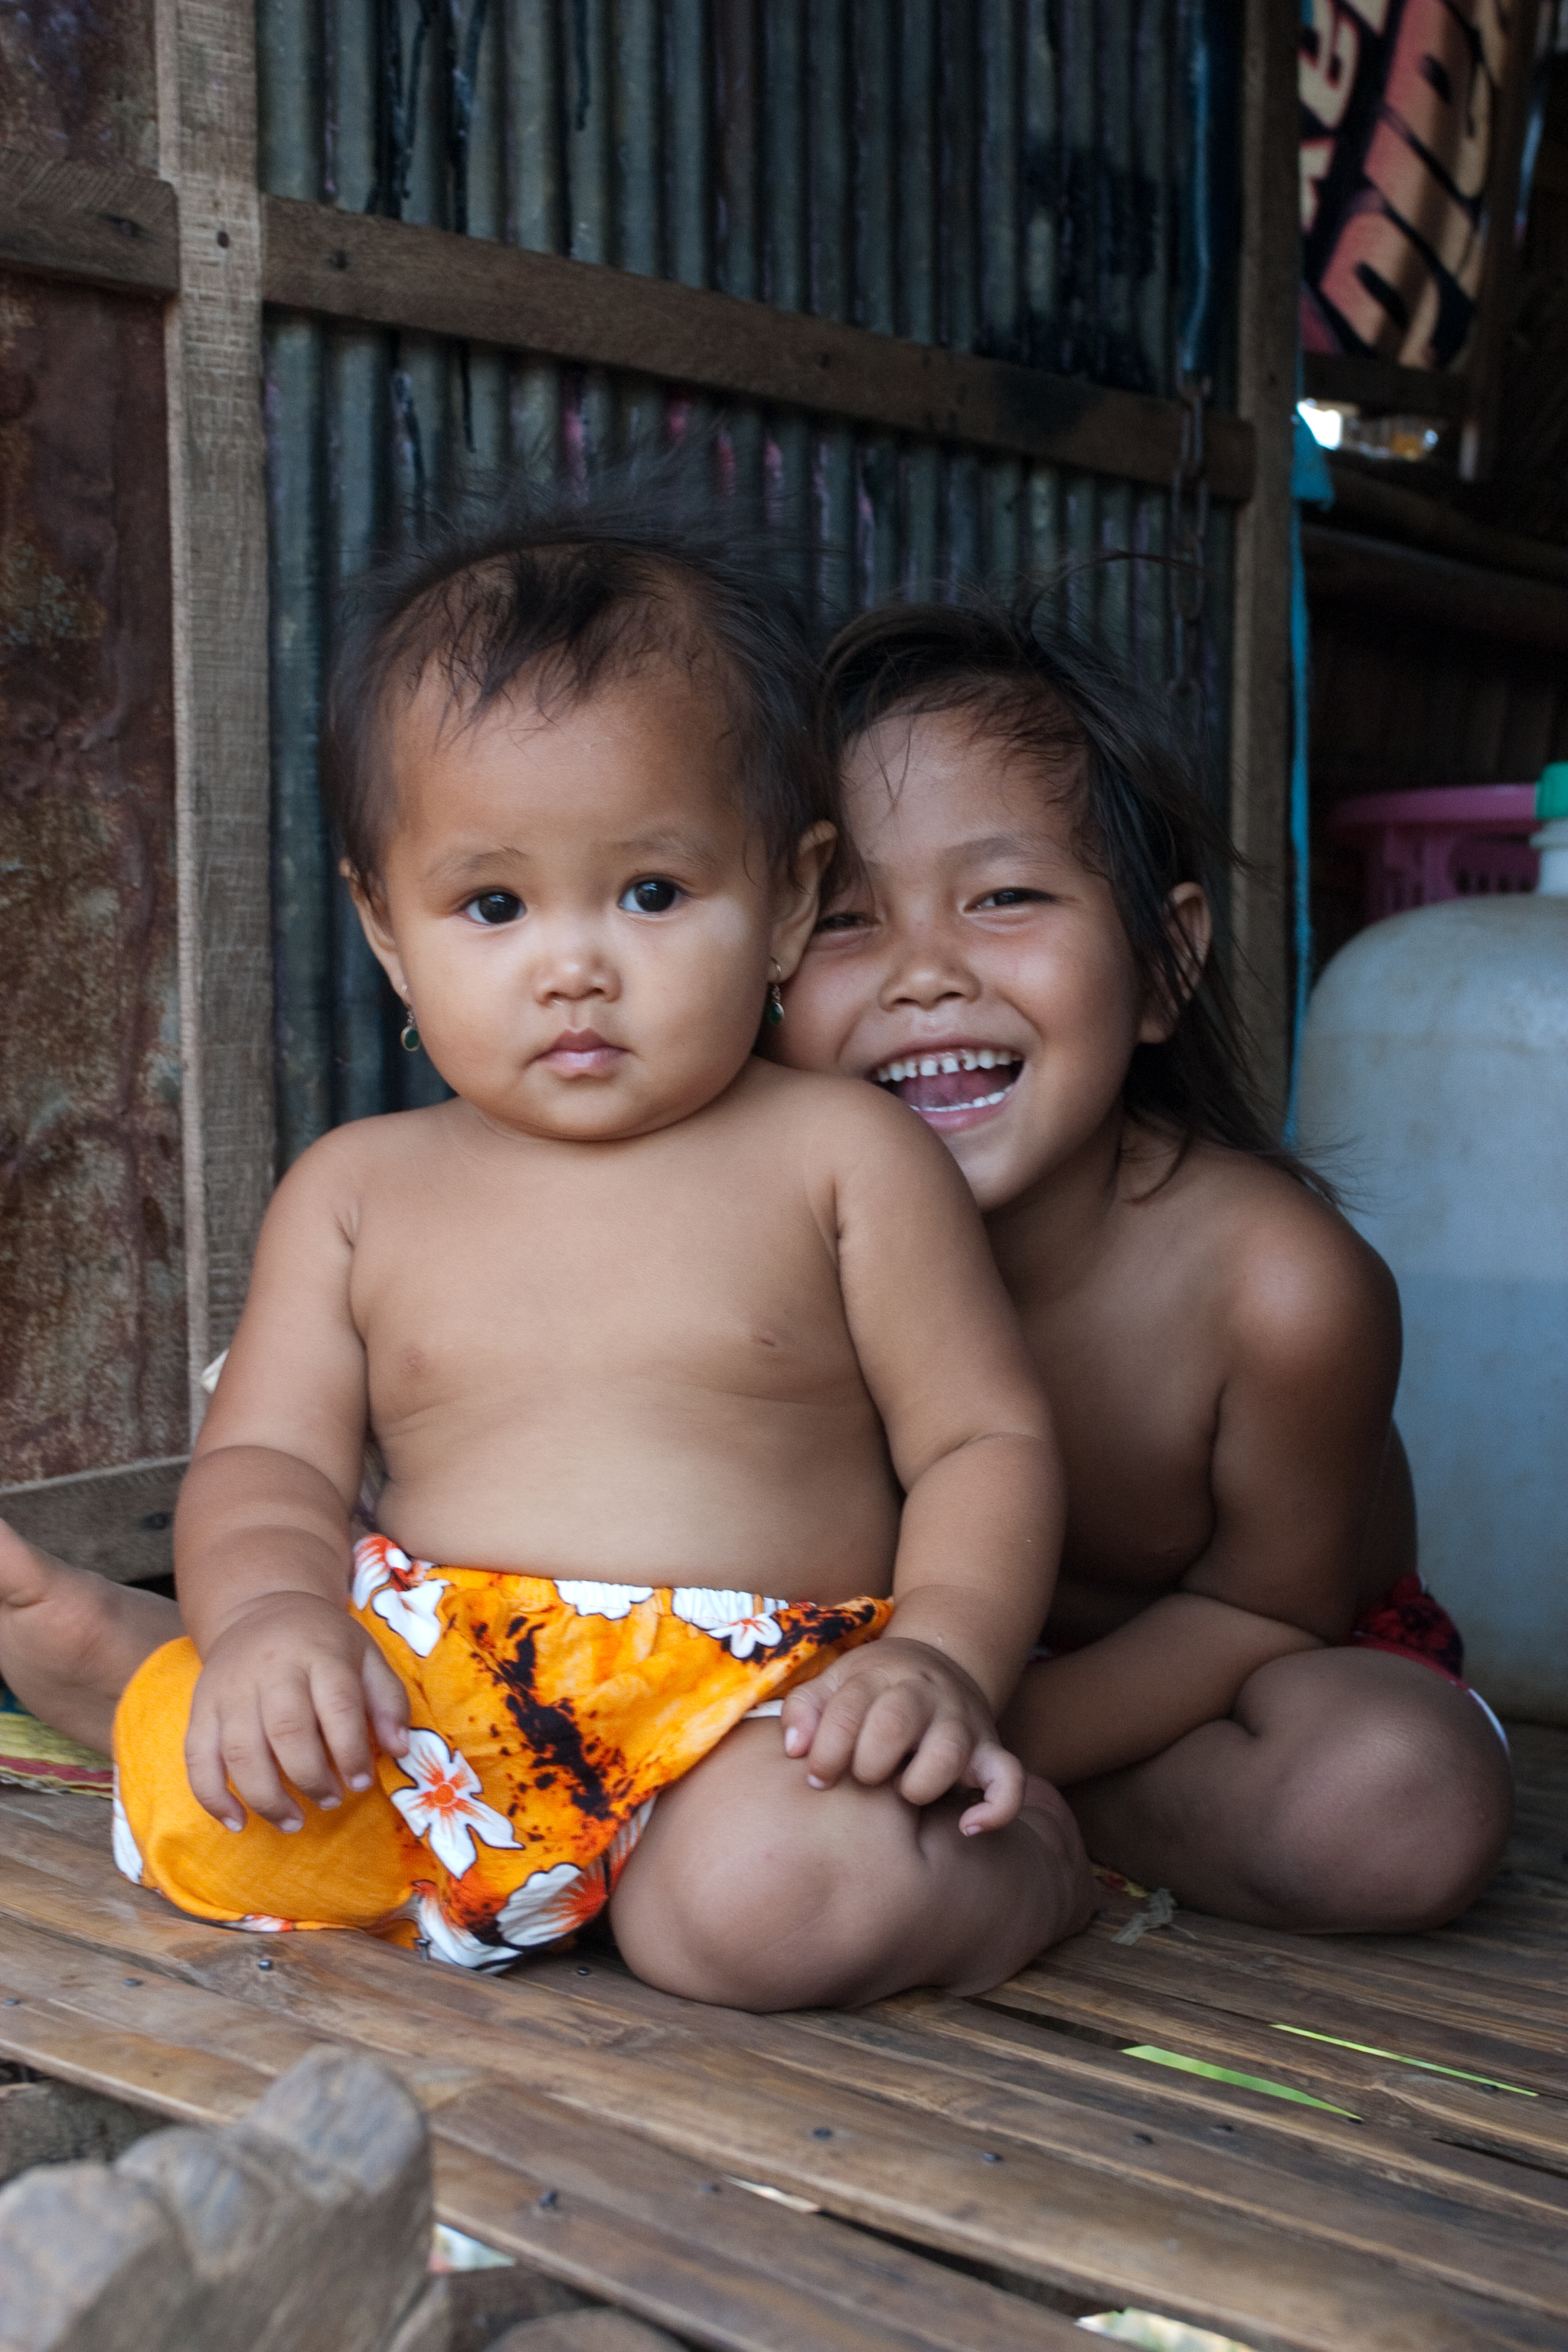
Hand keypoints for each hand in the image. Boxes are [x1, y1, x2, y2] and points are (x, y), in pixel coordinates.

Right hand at [185, 1592, 409, 1832]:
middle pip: (286, 1731)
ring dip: (266, 1797)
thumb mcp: (366, 1655)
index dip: (350, 1751)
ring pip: (240, 1750)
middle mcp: (271, 1668)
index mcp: (320, 1652)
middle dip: (310, 1778)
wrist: (262, 1609)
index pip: (338, 1706)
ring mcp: (230, 1688)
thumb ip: (388, 1700)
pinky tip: (237, 1822)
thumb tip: (399, 1749)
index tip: (361, 1783)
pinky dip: (213, 1796)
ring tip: (293, 1821)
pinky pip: (198, 1757)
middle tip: (330, 1800)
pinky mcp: (201, 1707)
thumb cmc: (323, 1643)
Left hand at [779, 1637, 1024, 1832]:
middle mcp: (926, 1695)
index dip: (826, 1750)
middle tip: (861, 1779)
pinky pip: (1009, 1780)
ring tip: (902, 1794)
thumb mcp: (834, 1684)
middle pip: (895, 1724)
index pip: (848, 1709)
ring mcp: (962, 1722)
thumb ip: (805, 1710)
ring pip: (949, 1752)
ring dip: (918, 1784)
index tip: (817, 1777)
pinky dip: (996, 1808)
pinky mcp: (991, 1751)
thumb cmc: (870, 1691)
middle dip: (868, 1763)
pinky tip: (966, 1826)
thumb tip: (794, 1749)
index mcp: (881, 1675)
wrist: (936, 1666)